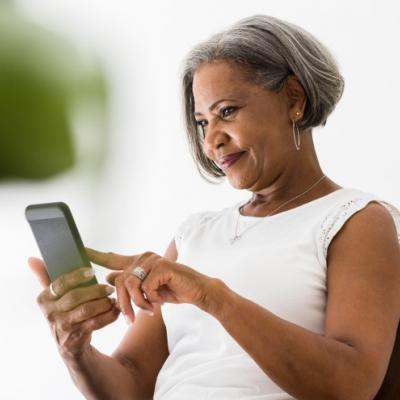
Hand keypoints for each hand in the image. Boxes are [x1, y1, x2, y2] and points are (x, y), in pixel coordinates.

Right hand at [28, 257, 119, 359]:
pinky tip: (115, 310)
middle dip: (95, 290)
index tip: (91, 270)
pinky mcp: (76, 337)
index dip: (76, 276)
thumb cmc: (64, 313)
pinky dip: (108, 315)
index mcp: (44, 299)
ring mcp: (63, 326)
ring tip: (112, 298)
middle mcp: (51, 314)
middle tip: (108, 288)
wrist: (69, 345)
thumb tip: (32, 259)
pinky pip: (95, 323)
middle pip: (75, 297)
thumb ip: (45, 277)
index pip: (60, 284)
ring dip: (103, 302)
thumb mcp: (53, 297)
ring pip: (87, 310)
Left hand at [85, 248, 212, 322]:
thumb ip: (130, 284)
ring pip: (131, 285)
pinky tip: (160, 301)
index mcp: (139, 261)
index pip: (113, 258)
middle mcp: (144, 257)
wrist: (196, 291)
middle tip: (129, 319)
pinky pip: (146, 288)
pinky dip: (151, 299)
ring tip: (147, 311)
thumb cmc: (172, 290)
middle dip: (122, 303)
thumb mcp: (147, 290)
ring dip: (137, 303)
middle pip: (119, 280)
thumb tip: (107, 278)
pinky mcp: (161, 267)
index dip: (96, 255)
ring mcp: (153, 260)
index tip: (80, 250)